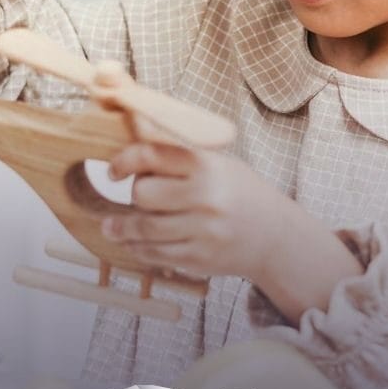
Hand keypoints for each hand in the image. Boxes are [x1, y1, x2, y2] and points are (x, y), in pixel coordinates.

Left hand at [100, 142, 288, 283]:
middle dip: (134, 195)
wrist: (275, 236)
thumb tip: (135, 130)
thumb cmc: (241, 194)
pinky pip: (156, 254)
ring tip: (111, 228)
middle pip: (143, 193)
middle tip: (136, 198)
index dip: (124, 161)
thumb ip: (179, 153)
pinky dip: (138, 249)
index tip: (114, 170)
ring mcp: (203, 231)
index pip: (152, 155)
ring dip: (121, 229)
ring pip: (143, 229)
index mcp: (208, 166)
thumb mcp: (218, 164)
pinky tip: (133, 244)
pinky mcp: (200, 259)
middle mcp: (205, 197)